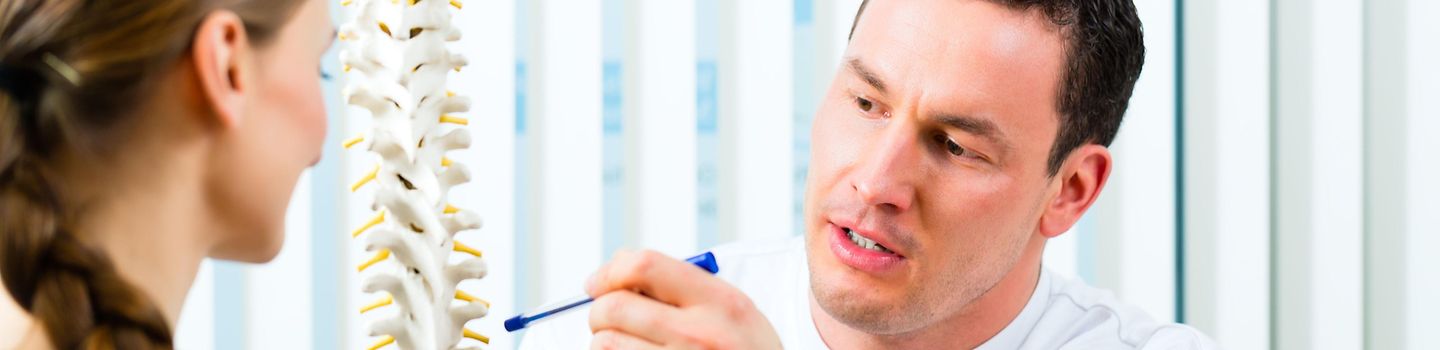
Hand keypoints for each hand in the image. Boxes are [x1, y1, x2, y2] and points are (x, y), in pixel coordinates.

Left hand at [586, 250, 782, 349]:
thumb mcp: (734, 311)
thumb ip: (684, 284)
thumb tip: (615, 267)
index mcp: (721, 302)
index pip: (644, 265)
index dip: (610, 271)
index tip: (598, 283)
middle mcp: (701, 334)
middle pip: (614, 307)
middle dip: (600, 312)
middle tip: (605, 320)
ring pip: (605, 344)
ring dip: (604, 343)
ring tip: (623, 346)